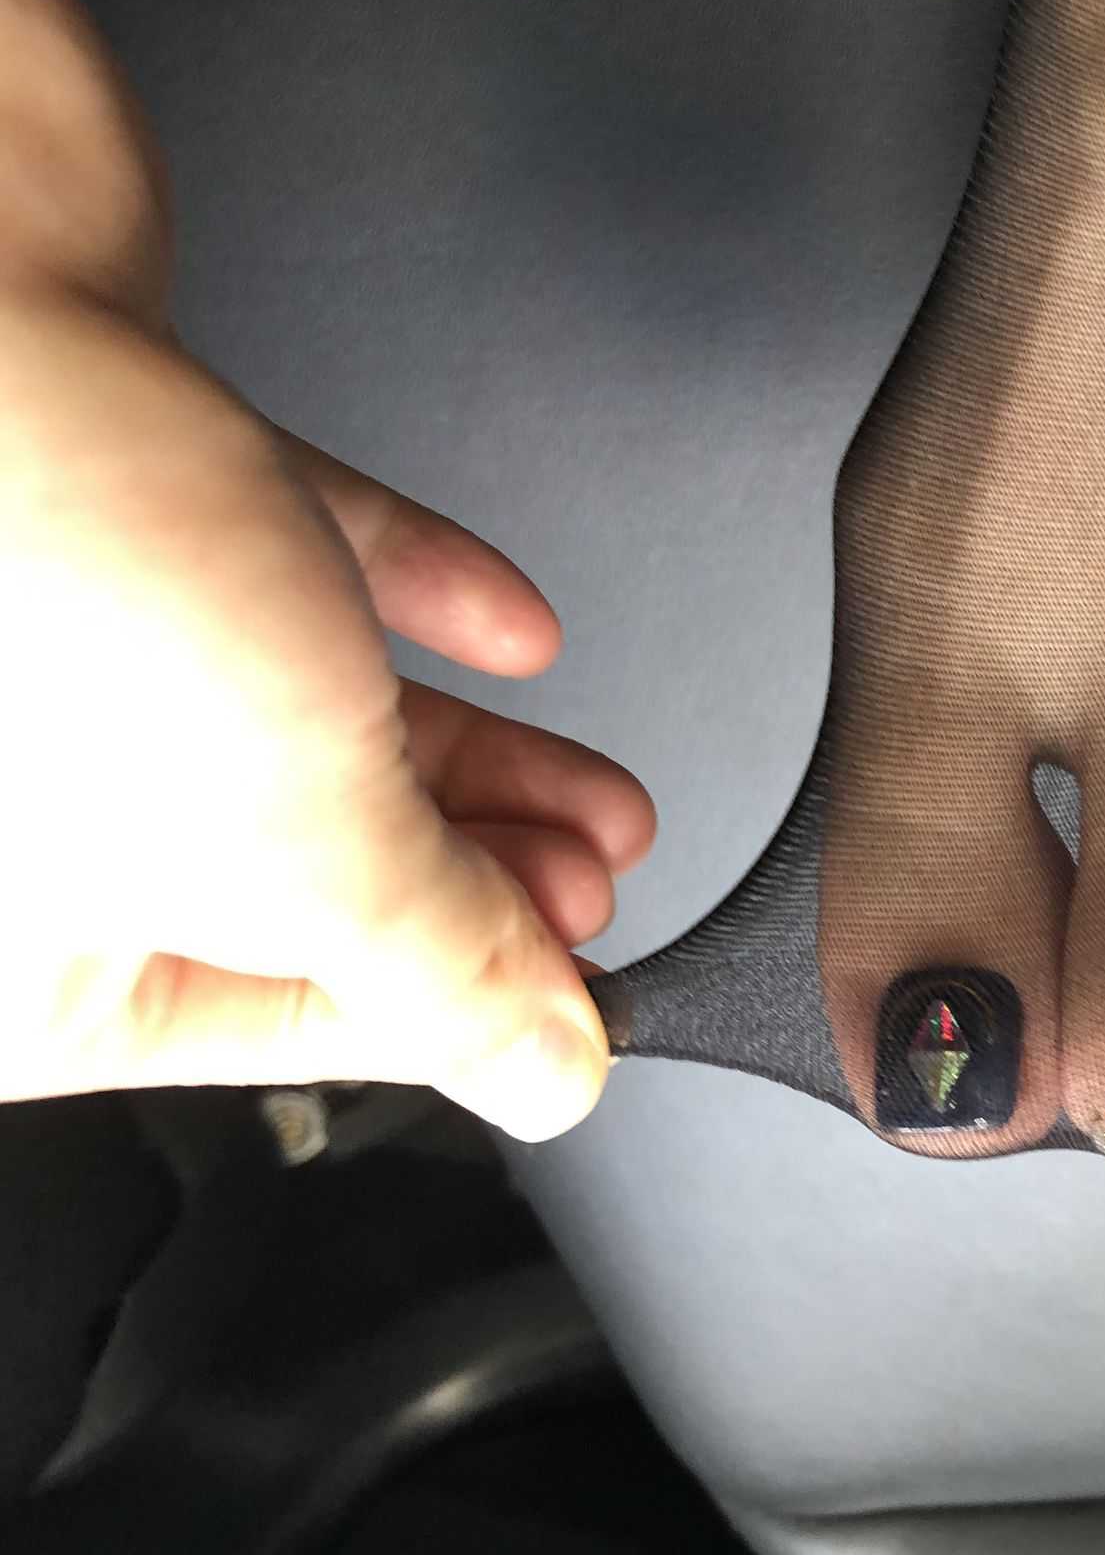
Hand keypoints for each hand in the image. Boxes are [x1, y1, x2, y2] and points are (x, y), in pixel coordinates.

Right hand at [0, 288, 653, 1139]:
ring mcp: (62, 633)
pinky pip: (288, 563)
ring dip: (467, 759)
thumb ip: (438, 969)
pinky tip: (508, 630)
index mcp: (19, 958)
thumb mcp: (300, 850)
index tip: (564, 998)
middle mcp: (24, 805)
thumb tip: (542, 1073)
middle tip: (588, 882)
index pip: (273, 1025)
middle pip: (294, 873)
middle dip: (467, 876)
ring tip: (597, 797)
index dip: (446, 1011)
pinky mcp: (115, 481)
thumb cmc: (40, 578)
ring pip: (300, 725)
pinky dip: (406, 600)